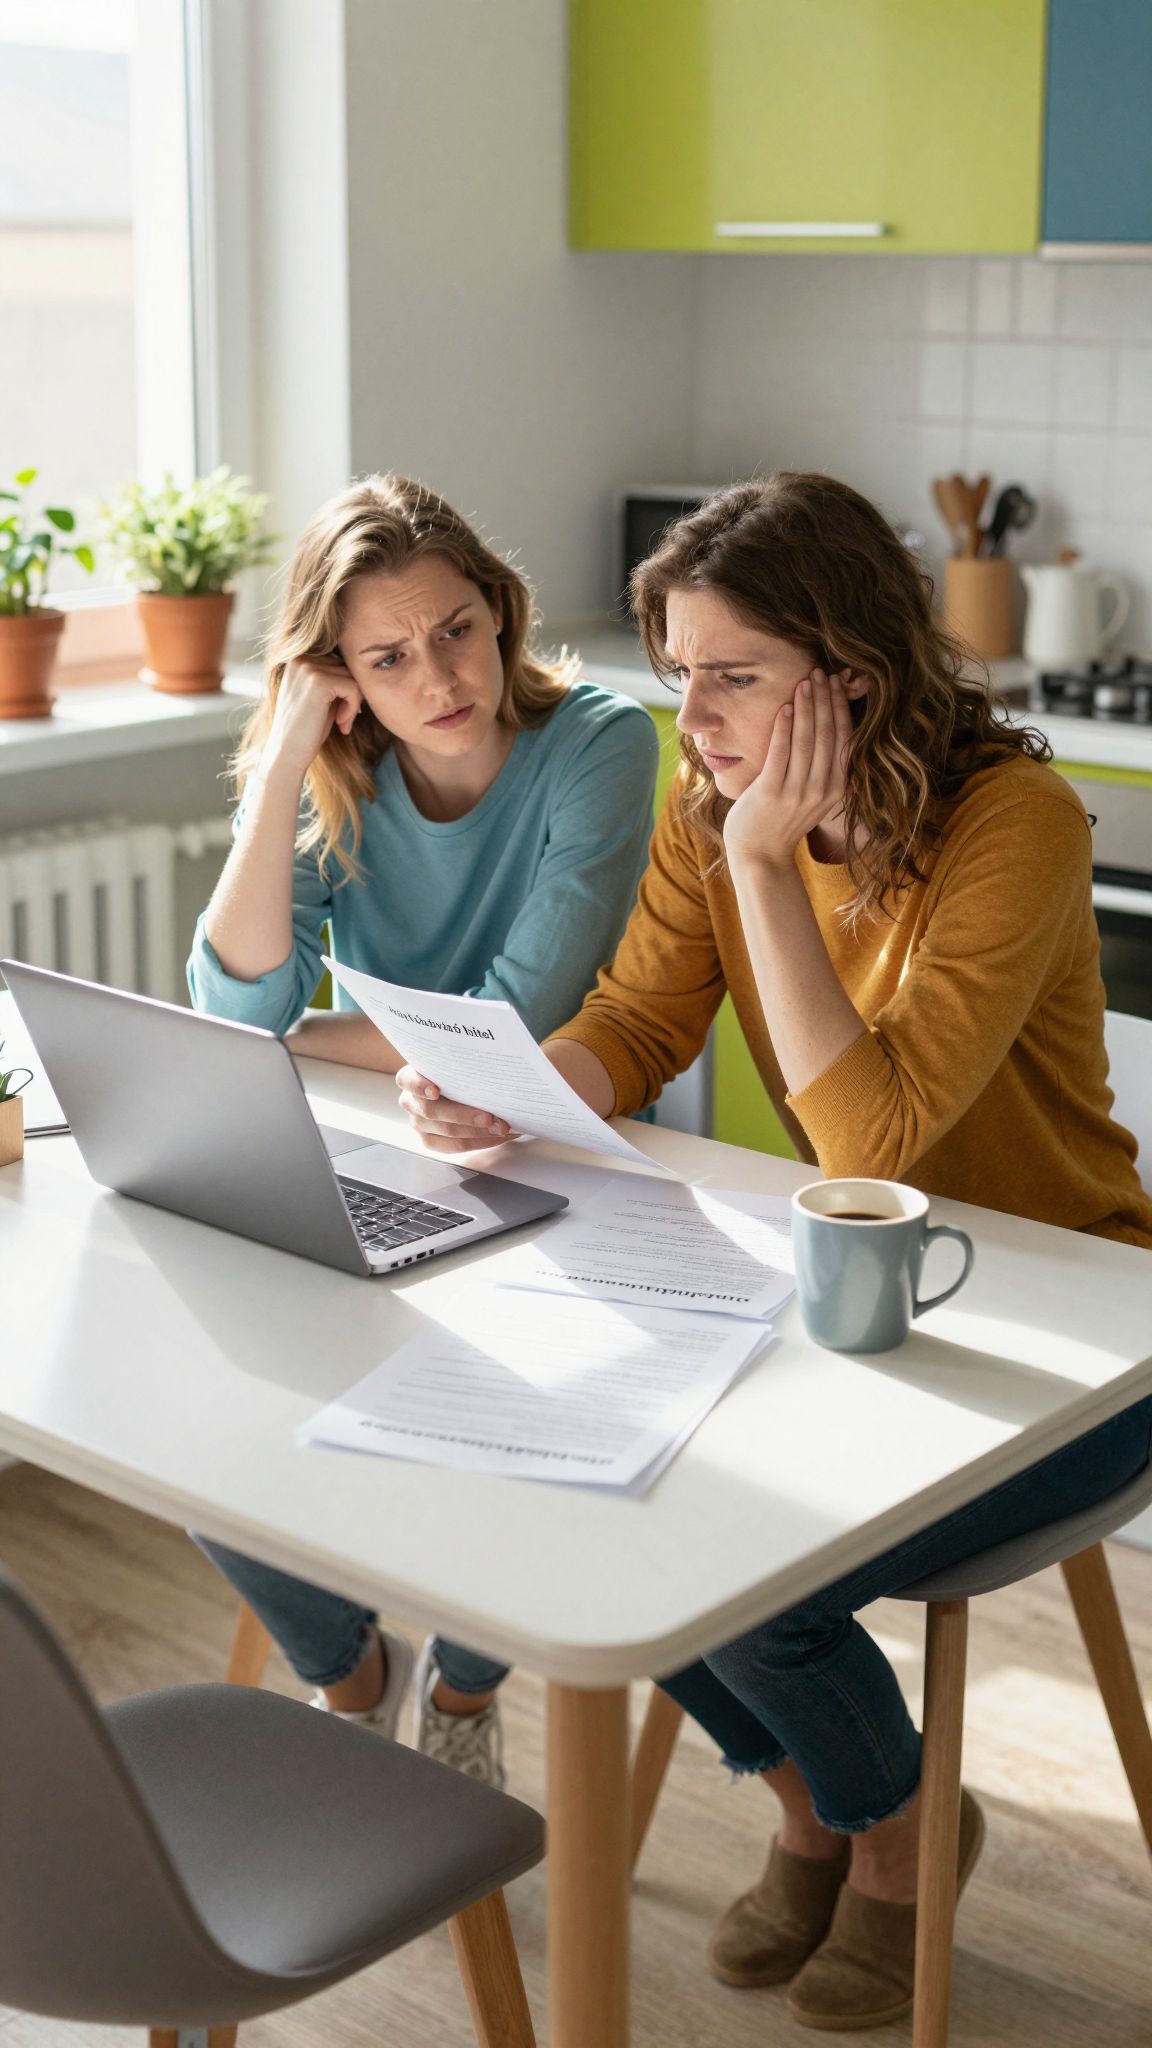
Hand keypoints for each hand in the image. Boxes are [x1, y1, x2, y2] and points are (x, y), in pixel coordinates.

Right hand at [262, 655, 363, 783]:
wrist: (286, 754)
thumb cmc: (306, 729)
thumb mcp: (320, 697)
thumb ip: (334, 678)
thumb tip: (366, 667)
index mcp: (297, 658)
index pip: (339, 661)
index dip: (346, 687)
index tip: (342, 710)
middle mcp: (300, 658)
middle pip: (348, 666)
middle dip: (352, 694)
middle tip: (344, 719)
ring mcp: (308, 668)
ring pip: (353, 676)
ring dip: (354, 702)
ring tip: (343, 722)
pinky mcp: (318, 682)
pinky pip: (353, 687)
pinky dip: (353, 708)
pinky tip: (342, 724)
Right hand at [395, 1065, 513, 1154]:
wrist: (459, 1085)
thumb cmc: (457, 1071)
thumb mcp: (455, 1062)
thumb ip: (462, 1063)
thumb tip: (489, 1065)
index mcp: (410, 1078)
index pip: (407, 1080)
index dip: (420, 1086)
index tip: (435, 1091)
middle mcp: (410, 1101)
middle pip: (432, 1111)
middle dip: (464, 1115)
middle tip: (489, 1117)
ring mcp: (418, 1123)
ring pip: (447, 1131)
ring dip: (478, 1131)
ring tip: (500, 1127)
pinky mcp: (430, 1140)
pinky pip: (455, 1146)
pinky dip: (480, 1142)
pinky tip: (497, 1136)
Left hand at [723, 669, 854, 869]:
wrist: (760, 853)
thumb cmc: (783, 819)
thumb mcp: (814, 795)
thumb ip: (823, 767)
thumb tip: (827, 727)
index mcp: (838, 788)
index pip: (845, 739)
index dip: (841, 708)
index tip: (836, 682)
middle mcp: (823, 790)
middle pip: (829, 735)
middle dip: (825, 700)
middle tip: (821, 672)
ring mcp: (798, 792)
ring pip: (808, 740)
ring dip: (807, 707)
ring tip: (805, 682)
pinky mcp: (772, 792)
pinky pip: (781, 753)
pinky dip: (784, 727)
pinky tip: (785, 706)